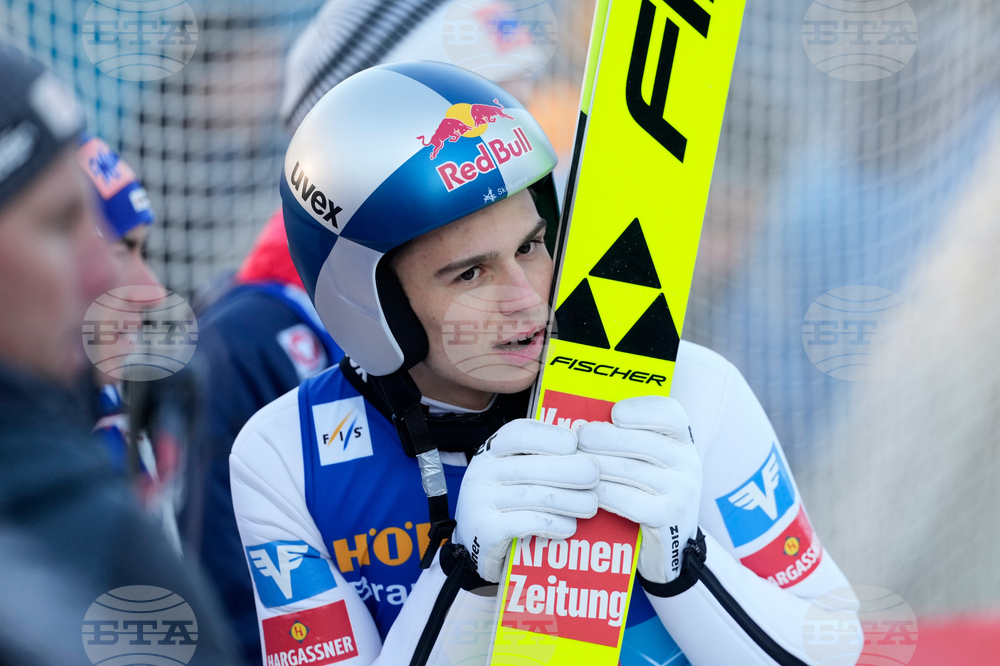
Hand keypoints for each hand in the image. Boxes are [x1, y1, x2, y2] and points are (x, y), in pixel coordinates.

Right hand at [454, 419, 599, 582]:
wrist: (475, 542)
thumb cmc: (507, 500)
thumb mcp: (514, 470)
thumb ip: (542, 457)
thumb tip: (587, 448)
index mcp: (491, 451)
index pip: (519, 433)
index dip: (550, 436)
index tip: (574, 443)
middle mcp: (481, 472)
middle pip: (532, 467)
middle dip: (570, 470)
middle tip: (595, 475)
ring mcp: (480, 501)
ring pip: (535, 497)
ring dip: (570, 501)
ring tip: (590, 505)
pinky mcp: (486, 530)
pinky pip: (527, 523)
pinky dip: (554, 524)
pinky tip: (569, 526)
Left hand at [576, 396, 701, 584]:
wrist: (670, 544)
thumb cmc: (649, 490)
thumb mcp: (649, 460)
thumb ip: (628, 437)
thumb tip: (584, 418)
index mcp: (684, 440)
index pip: (670, 413)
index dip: (641, 409)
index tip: (614, 413)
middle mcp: (688, 462)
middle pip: (641, 441)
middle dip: (602, 438)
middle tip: (577, 438)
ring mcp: (681, 490)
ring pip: (629, 469)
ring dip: (594, 465)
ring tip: (572, 463)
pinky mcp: (667, 517)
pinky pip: (626, 499)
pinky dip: (601, 493)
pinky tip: (584, 490)